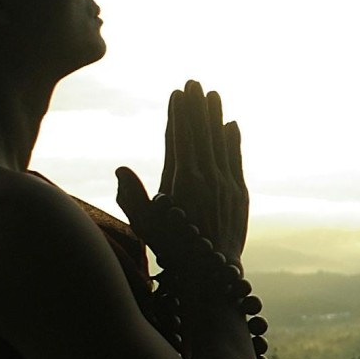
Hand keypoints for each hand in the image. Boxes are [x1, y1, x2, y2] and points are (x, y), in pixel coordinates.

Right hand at [116, 80, 248, 268]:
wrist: (212, 276)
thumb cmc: (172, 251)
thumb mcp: (145, 225)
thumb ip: (131, 196)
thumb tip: (121, 169)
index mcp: (183, 181)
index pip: (181, 138)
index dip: (179, 114)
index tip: (178, 94)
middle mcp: (207, 178)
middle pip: (202, 133)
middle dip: (198, 106)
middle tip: (195, 82)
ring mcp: (226, 185)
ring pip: (220, 142)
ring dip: (216, 117)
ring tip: (213, 94)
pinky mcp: (239, 195)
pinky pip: (235, 159)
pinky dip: (234, 141)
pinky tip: (232, 125)